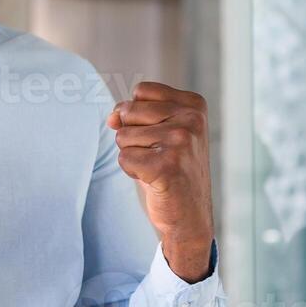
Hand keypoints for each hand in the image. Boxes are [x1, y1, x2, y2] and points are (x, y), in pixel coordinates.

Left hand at [108, 81, 214, 281]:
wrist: (190, 215)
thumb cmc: (171, 171)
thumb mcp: (158, 134)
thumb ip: (133, 116)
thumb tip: (111, 117)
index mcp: (194, 105)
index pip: (141, 91)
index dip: (138, 115)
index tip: (161, 136)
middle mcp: (192, 119)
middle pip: (128, 111)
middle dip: (133, 136)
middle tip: (158, 156)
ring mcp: (181, 141)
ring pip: (123, 136)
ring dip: (134, 156)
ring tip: (158, 168)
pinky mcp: (167, 165)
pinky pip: (124, 158)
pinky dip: (132, 172)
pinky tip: (155, 180)